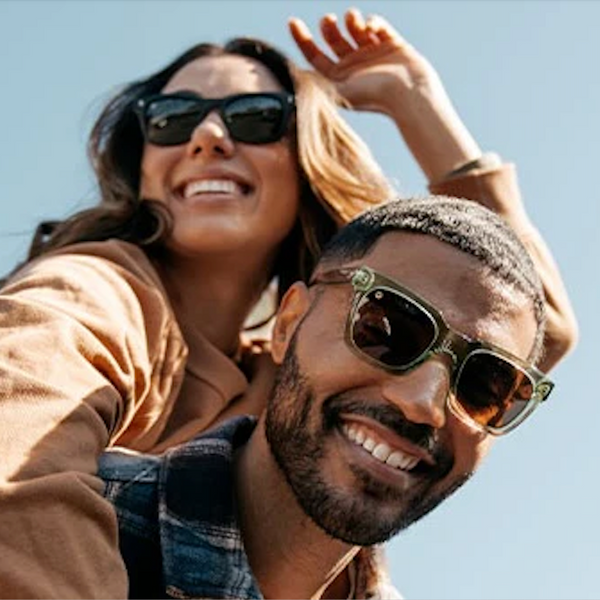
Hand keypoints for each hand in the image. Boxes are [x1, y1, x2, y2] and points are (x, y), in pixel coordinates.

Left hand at [289, 8, 481, 181]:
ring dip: (351, 19)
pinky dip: (372, 20)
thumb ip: (314, 81)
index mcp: (339, 79)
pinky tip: (370, 26)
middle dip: (328, 27)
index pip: (316, 56)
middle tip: (327, 21)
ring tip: (352, 18)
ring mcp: (374, 54)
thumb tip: (289, 74)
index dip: (303, 39)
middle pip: (334, 39)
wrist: (408, 95)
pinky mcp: (392, 44)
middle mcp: (354, 66)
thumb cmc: (373, 97)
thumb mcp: (337, 90)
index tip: (293, 21)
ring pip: (356, 28)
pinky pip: (378, 24)